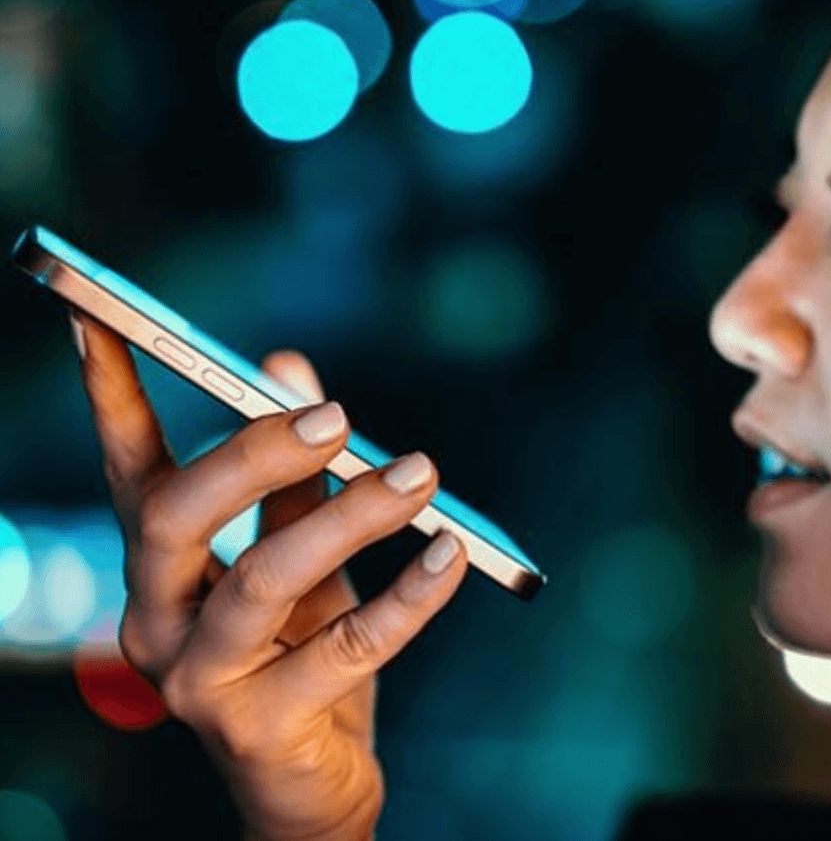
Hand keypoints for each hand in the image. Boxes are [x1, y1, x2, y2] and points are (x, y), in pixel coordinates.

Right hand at [69, 309, 468, 840]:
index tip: (103, 320)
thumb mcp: (299, 557)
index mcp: (162, 570)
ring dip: (350, 516)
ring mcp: (201, 681)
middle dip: (253, 455)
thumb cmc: (300, 654)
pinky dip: (407, 596)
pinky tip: (452, 555)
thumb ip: (294, 475)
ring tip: (420, 471)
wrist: (310, 785)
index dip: (112, 397)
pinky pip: (347, 648)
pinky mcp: (262, 728)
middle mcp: (158, 621)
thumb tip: (287, 367)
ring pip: (264, 579)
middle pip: (177, 518)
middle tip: (333, 415)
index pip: (130, 471)